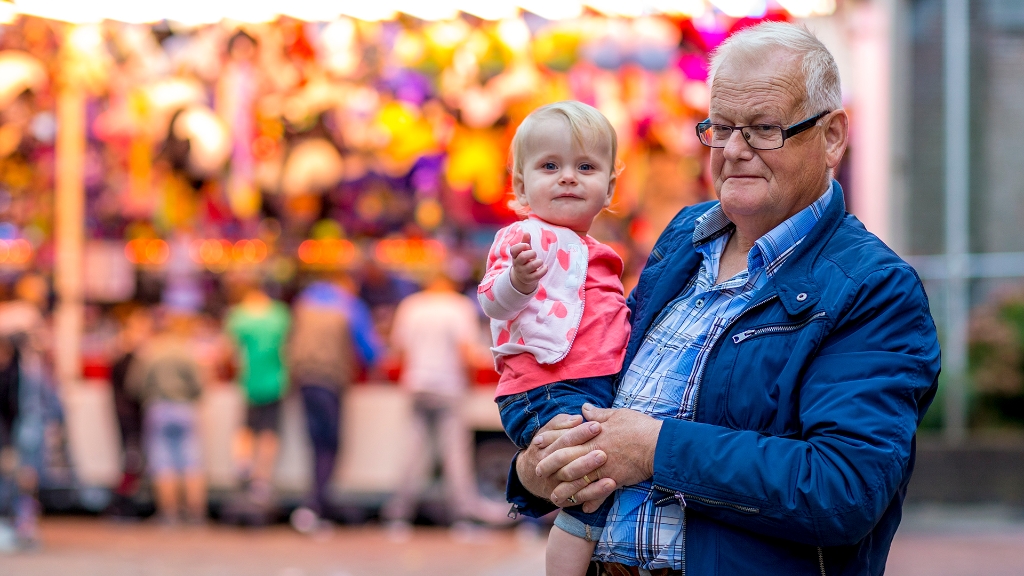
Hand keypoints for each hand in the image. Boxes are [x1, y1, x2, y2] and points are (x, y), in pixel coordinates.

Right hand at [509, 232, 546, 293]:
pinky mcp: (529, 279)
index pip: (513, 250)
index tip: (528, 246)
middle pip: (522, 257)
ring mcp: (523, 273)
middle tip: (534, 254)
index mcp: (515, 256)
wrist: (522, 277)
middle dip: (532, 253)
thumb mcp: (524, 251)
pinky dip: (544, 269)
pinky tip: (544, 267)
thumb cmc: (525, 260)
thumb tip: (526, 233)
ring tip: (540, 261)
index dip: (521, 246)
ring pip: (531, 266)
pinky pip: (538, 275)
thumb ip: (525, 242)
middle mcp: (517, 265)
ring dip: (539, 261)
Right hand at [515, 413, 606, 504]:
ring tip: (607, 465)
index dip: (579, 433)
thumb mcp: (546, 432)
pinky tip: (610, 484)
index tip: (597, 426)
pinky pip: (580, 496)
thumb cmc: (544, 447)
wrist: (529, 476)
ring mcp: (555, 485)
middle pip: (565, 460)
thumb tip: (578, 418)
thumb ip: (561, 423)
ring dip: (589, 473)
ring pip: (571, 480)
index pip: (562, 439)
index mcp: (544, 449)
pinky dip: (595, 491)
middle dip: (584, 455)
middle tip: (603, 451)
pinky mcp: (564, 498)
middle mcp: (548, 468)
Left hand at [538, 404, 661, 512]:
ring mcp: (603, 467)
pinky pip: (599, 494)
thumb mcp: (617, 414)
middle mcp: (593, 451)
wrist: (658, 445)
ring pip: (577, 482)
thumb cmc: (639, 427)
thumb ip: (598, 414)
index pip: (565, 436)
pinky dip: (592, 502)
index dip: (549, 440)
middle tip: (537, 472)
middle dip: (549, 466)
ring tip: (554, 498)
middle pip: (565, 460)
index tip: (537, 443)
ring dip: (565, 491)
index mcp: (592, 434)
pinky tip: (585, 509)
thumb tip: (584, 408)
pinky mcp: (614, 480)